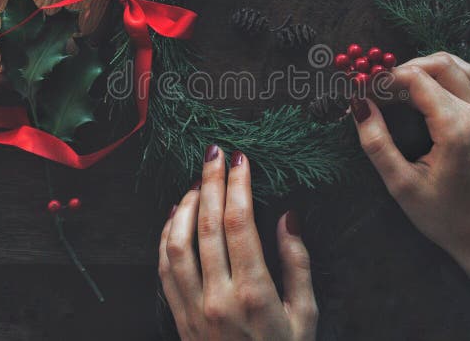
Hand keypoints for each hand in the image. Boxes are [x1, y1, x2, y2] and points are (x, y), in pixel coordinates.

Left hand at [158, 146, 317, 340]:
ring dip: (184, 205)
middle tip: (215, 153)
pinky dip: (166, 235)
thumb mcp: (305, 315)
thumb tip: (289, 216)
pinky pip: (163, 268)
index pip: (239, 224)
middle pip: (207, 225)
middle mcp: (217, 297)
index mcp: (253, 294)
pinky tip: (176, 217)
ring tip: (197, 181)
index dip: (238, 186)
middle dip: (211, 182)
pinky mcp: (178, 316)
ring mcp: (192, 308)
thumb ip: (297, 264)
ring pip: (177, 242)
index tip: (241, 160)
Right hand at [350, 52, 469, 263]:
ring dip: (425, 65)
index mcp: (455, 129)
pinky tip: (424, 87)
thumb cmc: (443, 216)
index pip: (417, 80)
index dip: (384, 78)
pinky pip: (469, 79)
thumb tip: (358, 106)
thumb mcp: (401, 185)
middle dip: (402, 68)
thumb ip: (377, 143)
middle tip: (376, 87)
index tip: (361, 88)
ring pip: (457, 66)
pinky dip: (444, 73)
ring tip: (397, 84)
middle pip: (439, 64)